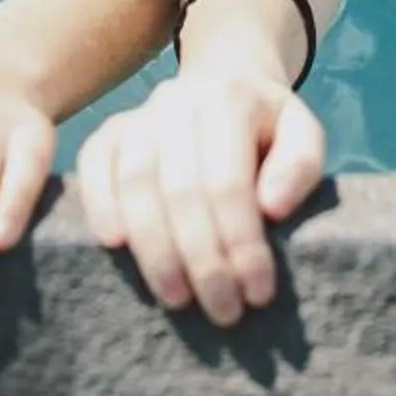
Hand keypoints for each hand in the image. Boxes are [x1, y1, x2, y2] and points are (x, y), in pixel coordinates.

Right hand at [74, 65, 325, 325]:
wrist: (225, 84)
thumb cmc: (267, 130)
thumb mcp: (302, 135)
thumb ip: (300, 165)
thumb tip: (273, 208)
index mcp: (230, 99)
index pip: (229, 182)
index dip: (242, 243)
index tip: (258, 294)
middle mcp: (177, 101)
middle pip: (181, 190)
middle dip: (203, 261)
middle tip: (224, 311)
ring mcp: (137, 115)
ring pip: (136, 185)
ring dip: (155, 251)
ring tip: (179, 299)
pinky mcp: (108, 133)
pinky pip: (93, 167)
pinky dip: (100, 206)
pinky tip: (116, 247)